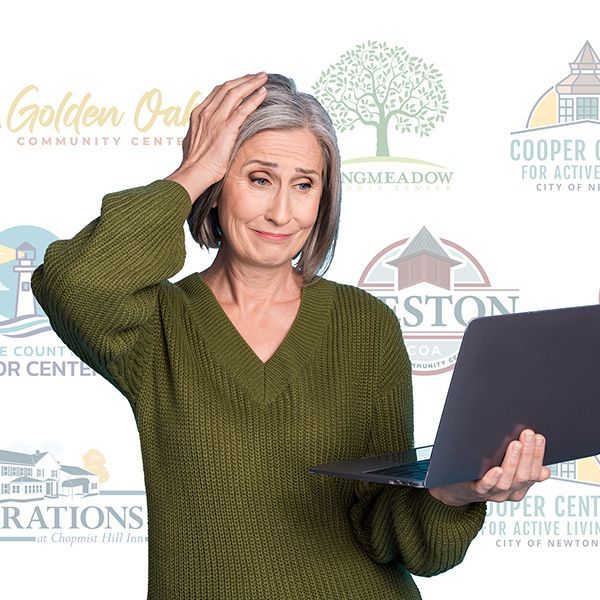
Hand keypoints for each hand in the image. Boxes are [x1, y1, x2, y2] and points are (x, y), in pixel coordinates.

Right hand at [165, 72, 267, 201]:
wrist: (194, 172)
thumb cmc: (195, 163)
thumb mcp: (195, 142)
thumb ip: (202, 132)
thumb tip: (206, 133)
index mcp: (199, 114)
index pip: (218, 92)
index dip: (233, 85)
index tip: (244, 82)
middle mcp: (207, 112)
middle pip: (227, 87)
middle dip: (244, 79)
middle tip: (257, 76)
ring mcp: (216, 119)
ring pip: (236, 93)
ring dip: (251, 83)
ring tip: (263, 78)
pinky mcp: (227, 128)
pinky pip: (243, 108)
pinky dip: (254, 98)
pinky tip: (263, 93)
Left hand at [428, 429, 551, 506]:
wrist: (458, 489)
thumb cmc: (483, 475)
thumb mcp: (508, 473)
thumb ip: (524, 469)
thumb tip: (545, 470)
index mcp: (519, 487)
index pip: (534, 473)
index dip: (538, 455)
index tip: (539, 437)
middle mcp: (508, 492)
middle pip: (523, 475)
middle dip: (528, 454)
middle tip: (529, 435)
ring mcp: (493, 492)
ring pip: (507, 480)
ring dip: (512, 461)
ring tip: (515, 444)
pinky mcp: (476, 490)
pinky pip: (486, 486)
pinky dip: (493, 478)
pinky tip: (496, 469)